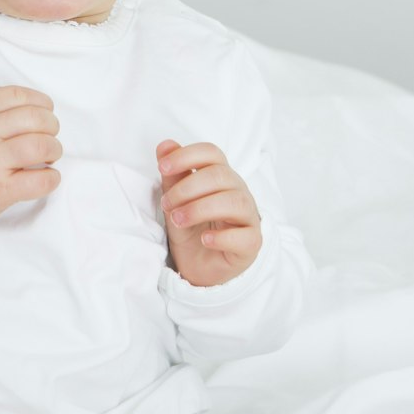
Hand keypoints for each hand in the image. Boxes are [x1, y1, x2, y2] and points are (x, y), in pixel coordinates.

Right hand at [0, 86, 62, 233]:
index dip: (39, 101)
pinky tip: (48, 176)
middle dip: (51, 125)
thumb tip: (24, 105)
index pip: (17, 96)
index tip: (46, 109)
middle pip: (35, 119)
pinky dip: (52, 178)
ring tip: (50, 155)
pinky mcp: (0, 190)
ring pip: (41, 146)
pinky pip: (40, 181)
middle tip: (50, 134)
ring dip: (54, 149)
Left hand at [156, 138, 261, 287]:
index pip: (212, 153)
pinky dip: (223, 236)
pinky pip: (245, 236)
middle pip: (220, 175)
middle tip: (167, 205)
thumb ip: (172, 175)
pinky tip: (204, 239)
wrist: (200, 267)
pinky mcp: (251, 243)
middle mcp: (238, 192)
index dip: (187, 155)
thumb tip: (165, 145)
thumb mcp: (175, 202)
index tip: (162, 167)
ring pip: (235, 201)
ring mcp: (248, 217)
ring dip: (200, 209)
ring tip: (178, 220)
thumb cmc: (192, 229)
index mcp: (221, 176)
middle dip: (188, 188)